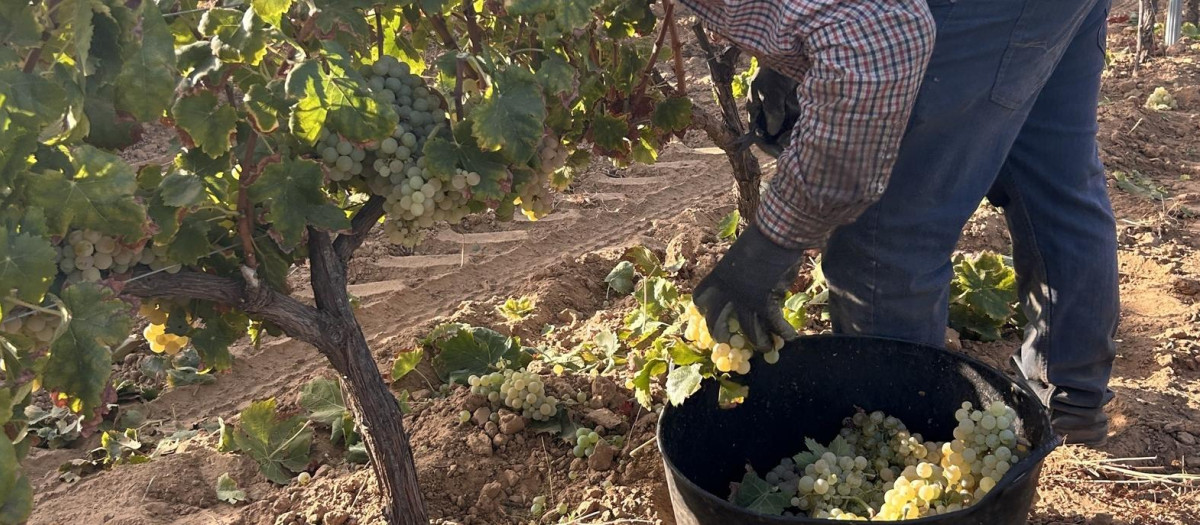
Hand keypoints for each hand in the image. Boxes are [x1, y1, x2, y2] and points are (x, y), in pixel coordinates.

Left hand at [693, 222, 804, 350]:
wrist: (775, 234)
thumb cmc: (761, 240)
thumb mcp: (739, 256)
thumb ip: (739, 275)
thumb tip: (750, 289)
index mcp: (718, 277)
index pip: (700, 298)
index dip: (703, 310)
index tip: (705, 316)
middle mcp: (727, 292)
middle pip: (717, 322)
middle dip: (721, 335)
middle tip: (729, 342)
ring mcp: (745, 300)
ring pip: (748, 330)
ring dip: (759, 341)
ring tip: (766, 347)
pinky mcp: (765, 303)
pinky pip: (773, 324)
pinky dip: (783, 332)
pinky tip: (789, 337)